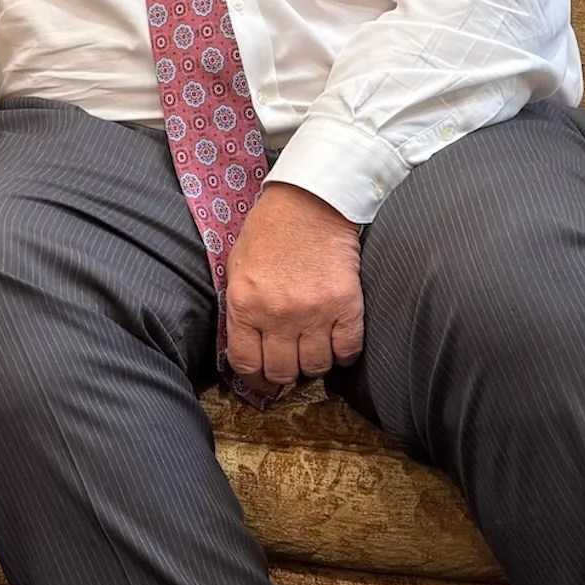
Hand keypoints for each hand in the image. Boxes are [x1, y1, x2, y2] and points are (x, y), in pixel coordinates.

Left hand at [223, 181, 364, 383]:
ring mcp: (313, 313)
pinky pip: (347, 351)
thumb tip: (246, 345)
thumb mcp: (237, 269)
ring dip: (314, 363)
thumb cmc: (269, 232)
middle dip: (284, 374)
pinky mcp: (346, 306)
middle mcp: (277, 315)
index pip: (246, 363)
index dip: (253, 379)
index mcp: (244, 305)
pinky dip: (343, 354)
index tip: (261, 380)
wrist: (309, 204)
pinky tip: (337, 343)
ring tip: (312, 348)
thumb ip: (240, 308)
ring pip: (316, 366)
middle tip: (289, 364)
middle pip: (282, 371)